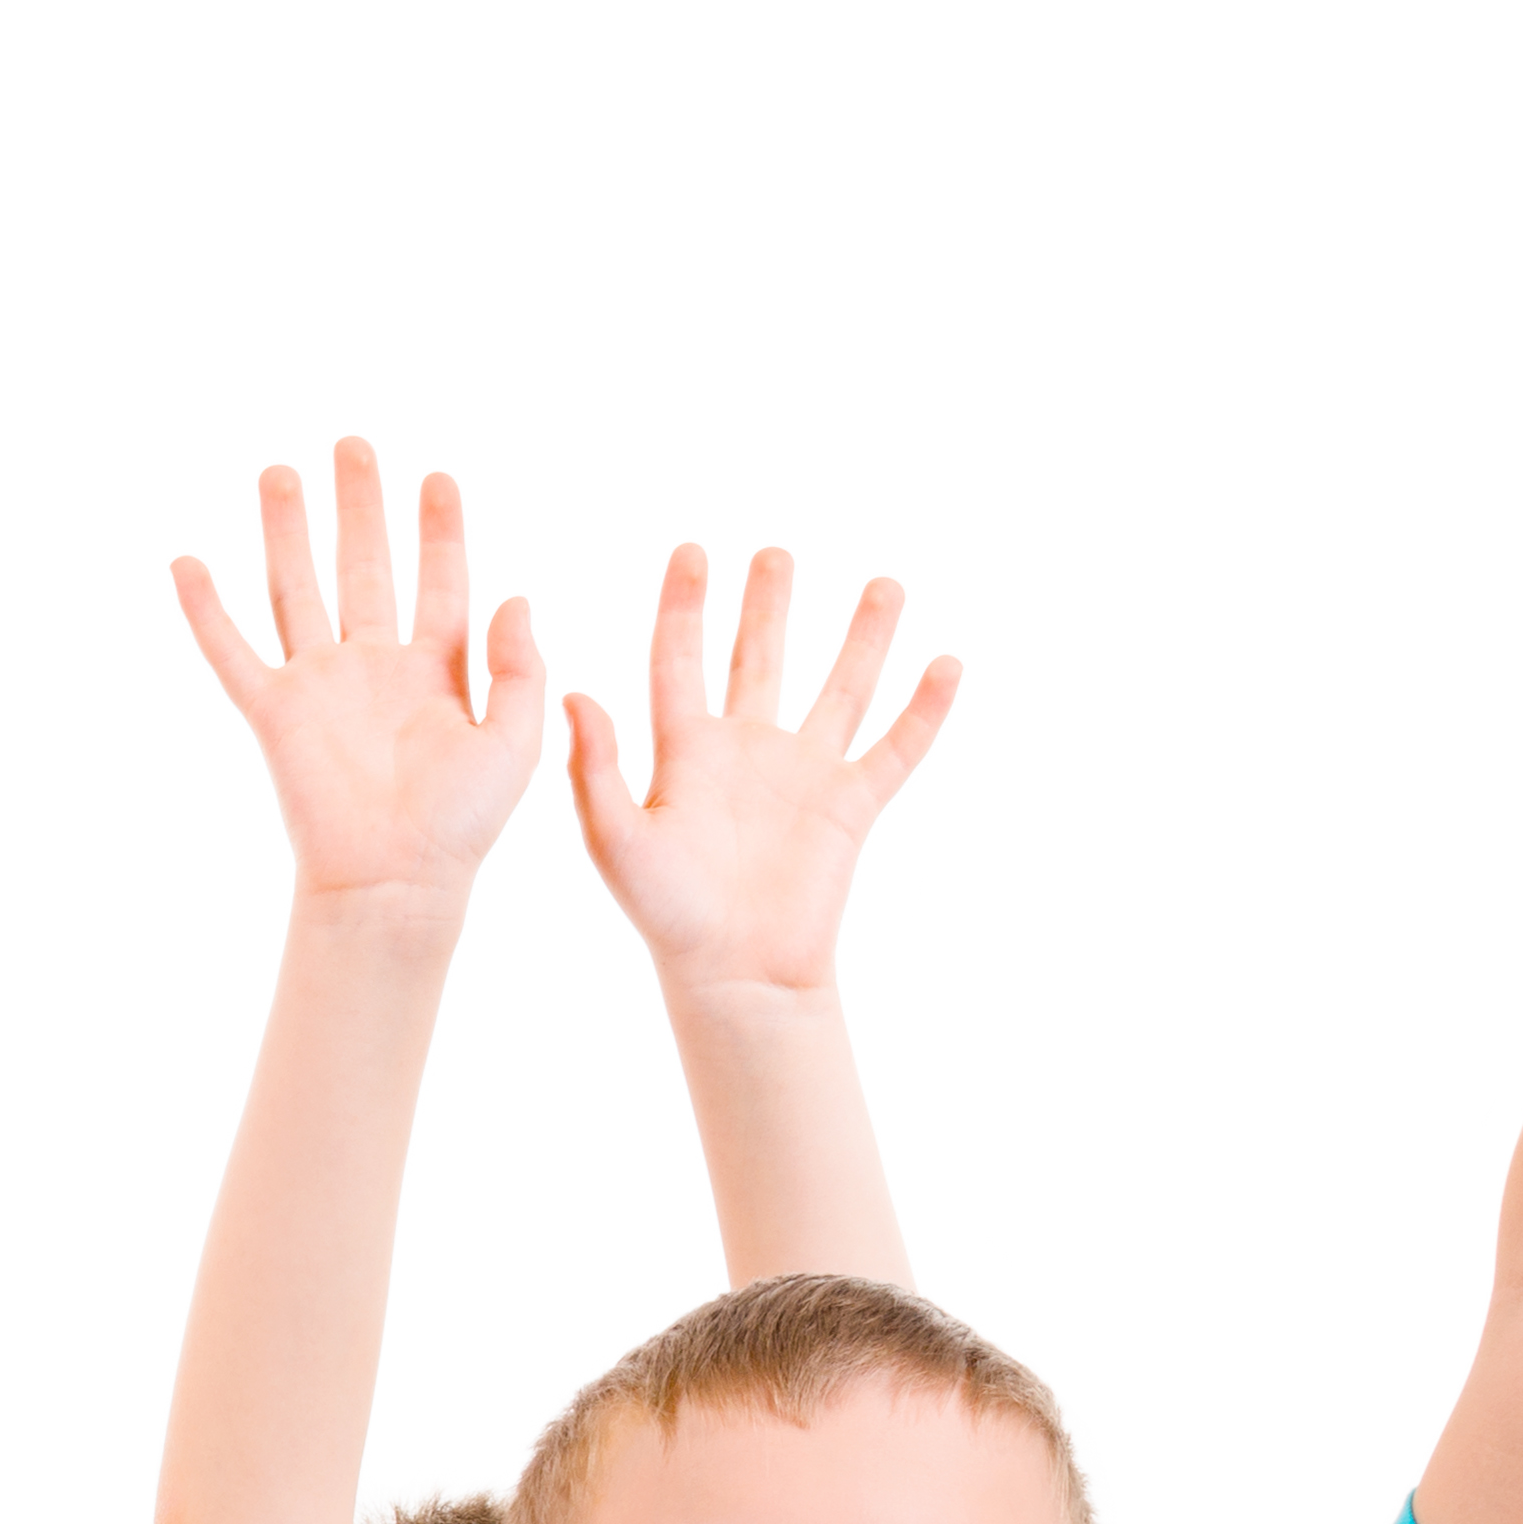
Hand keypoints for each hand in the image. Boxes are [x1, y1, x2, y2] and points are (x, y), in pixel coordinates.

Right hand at [172, 441, 545, 908]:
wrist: (396, 880)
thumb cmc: (463, 825)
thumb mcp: (515, 740)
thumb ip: (519, 667)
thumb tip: (515, 594)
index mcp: (436, 673)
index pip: (441, 582)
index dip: (442, 530)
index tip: (440, 477)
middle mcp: (374, 668)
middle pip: (364, 566)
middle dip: (361, 505)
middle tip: (354, 444)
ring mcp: (320, 686)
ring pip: (298, 590)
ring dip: (287, 532)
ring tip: (279, 472)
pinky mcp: (274, 714)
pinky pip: (232, 652)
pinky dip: (206, 609)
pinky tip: (186, 561)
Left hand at [565, 542, 955, 1000]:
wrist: (734, 973)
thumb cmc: (666, 912)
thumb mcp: (616, 838)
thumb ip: (597, 767)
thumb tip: (575, 692)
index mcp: (686, 750)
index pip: (681, 660)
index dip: (684, 606)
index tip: (691, 550)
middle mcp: (747, 750)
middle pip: (761, 659)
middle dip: (769, 605)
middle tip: (777, 551)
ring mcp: (804, 775)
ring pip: (840, 688)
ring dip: (863, 637)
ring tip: (886, 582)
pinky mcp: (851, 807)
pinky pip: (896, 749)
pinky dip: (924, 709)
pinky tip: (948, 662)